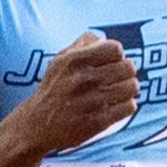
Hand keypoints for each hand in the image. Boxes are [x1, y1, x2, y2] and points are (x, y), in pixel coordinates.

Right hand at [20, 33, 140, 152]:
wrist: (35, 127)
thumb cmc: (52, 91)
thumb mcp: (59, 62)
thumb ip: (81, 44)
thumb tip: (101, 38)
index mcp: (74, 61)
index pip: (116, 49)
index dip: (115, 56)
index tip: (107, 65)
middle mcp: (83, 79)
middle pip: (129, 67)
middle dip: (124, 74)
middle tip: (114, 81)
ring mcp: (91, 101)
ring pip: (132, 86)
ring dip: (126, 91)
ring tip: (114, 94)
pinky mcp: (97, 121)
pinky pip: (129, 107)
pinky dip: (124, 108)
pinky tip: (112, 108)